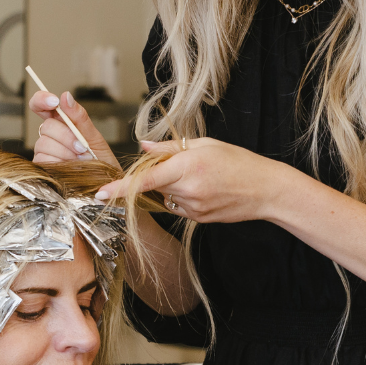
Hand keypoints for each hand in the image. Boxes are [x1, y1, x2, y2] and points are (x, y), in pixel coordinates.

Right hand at [29, 90, 117, 167]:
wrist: (106, 186)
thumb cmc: (102, 163)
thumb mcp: (95, 137)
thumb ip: (79, 117)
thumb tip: (66, 96)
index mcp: (62, 124)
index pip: (41, 106)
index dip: (42, 100)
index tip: (54, 101)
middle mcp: (50, 137)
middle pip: (46, 126)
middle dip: (66, 136)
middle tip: (83, 147)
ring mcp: (44, 152)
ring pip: (43, 143)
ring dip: (65, 151)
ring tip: (81, 160)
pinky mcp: (41, 169)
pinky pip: (43, 160)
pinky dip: (60, 163)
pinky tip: (70, 168)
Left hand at [96, 137, 302, 224]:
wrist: (266, 190)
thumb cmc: (239, 162)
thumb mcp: (206, 144)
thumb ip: (170, 146)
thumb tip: (143, 145)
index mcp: (188, 166)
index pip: (145, 179)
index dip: (119, 188)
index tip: (99, 194)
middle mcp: (188, 190)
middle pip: (153, 185)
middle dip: (156, 174)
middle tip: (181, 164)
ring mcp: (193, 208)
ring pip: (165, 196)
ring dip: (172, 185)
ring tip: (201, 176)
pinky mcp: (197, 219)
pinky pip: (177, 206)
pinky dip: (183, 196)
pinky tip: (205, 189)